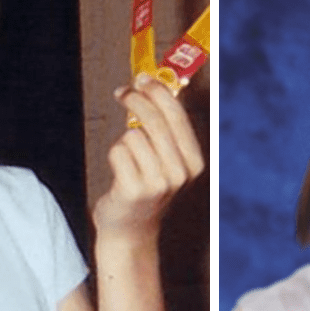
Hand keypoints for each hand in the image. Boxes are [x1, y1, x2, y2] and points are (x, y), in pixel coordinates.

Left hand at [92, 73, 204, 245]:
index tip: (142, 79)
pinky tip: (120, 174)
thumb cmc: (145, 189)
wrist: (131, 231)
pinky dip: (114, 157)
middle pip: (155, 120)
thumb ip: (165, 129)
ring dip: (124, 142)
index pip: (177, 116)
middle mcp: (181, 173)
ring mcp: (159, 183)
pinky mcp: (135, 189)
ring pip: (133, 135)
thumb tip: (153, 86)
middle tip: (122, 92)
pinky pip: (118, 151)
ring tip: (128, 162)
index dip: (158, 92)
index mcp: (194, 162)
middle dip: (136, 99)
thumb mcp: (166, 161)